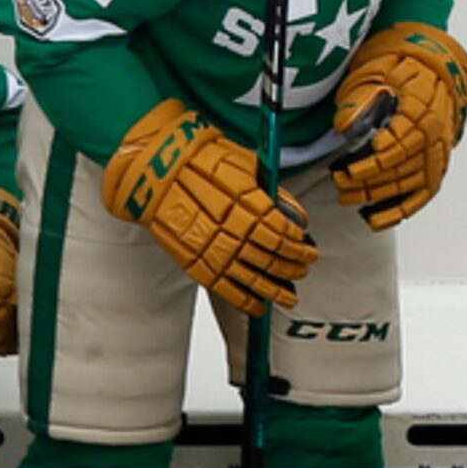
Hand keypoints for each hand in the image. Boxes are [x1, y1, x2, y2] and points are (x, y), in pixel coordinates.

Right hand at [101, 100, 317, 314]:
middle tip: (305, 268)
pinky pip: (226, 289)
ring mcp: (213, 249)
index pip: (281, 231)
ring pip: (253, 277)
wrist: (158, 174)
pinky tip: (259, 306)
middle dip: (293, 266)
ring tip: (290, 296)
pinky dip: (245, 301)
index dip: (298, 244)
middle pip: (271, 256)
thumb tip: (297, 216)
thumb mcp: (245, 165)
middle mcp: (232, 229)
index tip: (307, 247)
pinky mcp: (195, 264)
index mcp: (248, 203)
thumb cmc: (203, 161)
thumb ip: (273, 193)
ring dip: (275, 289)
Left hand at [330, 23, 466, 227]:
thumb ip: (361, 95)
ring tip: (347, 196)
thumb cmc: (405, 67)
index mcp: (424, 107)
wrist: (438, 66)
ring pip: (407, 184)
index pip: (400, 144)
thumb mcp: (380, 70)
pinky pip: (421, 195)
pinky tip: (374, 219)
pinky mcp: (437, 165)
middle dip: (367, 180)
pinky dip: (399, 210)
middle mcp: (436, 134)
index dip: (374, 161)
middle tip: (338, 180)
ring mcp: (439, 152)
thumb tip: (343, 124)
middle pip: (402, 168)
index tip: (349, 168)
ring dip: (376, 195)